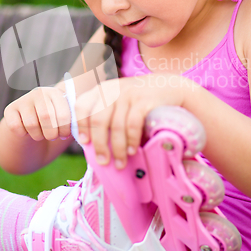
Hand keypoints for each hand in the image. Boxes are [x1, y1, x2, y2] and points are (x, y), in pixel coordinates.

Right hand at [3, 86, 71, 141]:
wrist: (34, 123)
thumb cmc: (55, 122)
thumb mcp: (66, 118)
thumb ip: (75, 121)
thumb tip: (81, 129)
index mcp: (56, 93)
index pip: (63, 113)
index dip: (65, 129)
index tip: (64, 135)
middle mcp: (39, 93)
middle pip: (46, 117)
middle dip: (52, 134)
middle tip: (53, 137)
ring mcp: (23, 100)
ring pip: (31, 124)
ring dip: (38, 136)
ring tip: (42, 135)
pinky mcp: (10, 109)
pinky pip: (16, 127)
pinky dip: (23, 134)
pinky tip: (27, 131)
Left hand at [74, 73, 189, 167]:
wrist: (169, 86)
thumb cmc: (139, 100)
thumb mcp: (119, 100)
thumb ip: (105, 113)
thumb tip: (91, 143)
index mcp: (102, 90)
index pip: (82, 105)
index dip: (80, 125)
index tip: (84, 142)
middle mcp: (113, 90)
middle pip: (98, 120)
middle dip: (99, 144)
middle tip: (103, 161)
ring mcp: (128, 94)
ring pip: (116, 126)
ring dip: (118, 149)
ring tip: (120, 163)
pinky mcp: (144, 100)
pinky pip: (133, 125)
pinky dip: (131, 141)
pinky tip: (132, 151)